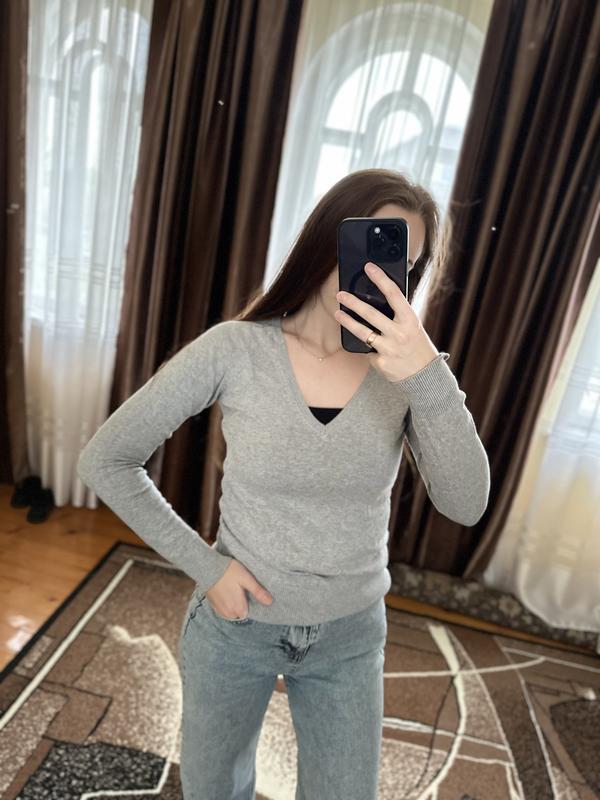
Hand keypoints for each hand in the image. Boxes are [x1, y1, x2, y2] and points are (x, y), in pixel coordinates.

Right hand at [206, 559, 272, 619]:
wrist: (208, 567)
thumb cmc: (230, 571)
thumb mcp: (247, 579)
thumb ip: (258, 592)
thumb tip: (270, 601)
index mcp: (238, 608)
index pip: (247, 613)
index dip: (249, 603)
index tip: (248, 593)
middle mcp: (228, 612)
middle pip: (239, 613)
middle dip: (241, 605)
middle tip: (240, 590)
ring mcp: (219, 609)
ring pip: (230, 612)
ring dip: (233, 605)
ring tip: (233, 590)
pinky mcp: (212, 605)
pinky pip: (222, 609)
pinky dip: (225, 604)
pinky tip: (225, 592)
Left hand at [335, 262, 439, 382]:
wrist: (424, 375)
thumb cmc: (416, 345)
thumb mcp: (412, 326)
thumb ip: (398, 314)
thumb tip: (377, 296)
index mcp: (410, 320)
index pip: (394, 294)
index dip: (380, 279)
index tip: (369, 267)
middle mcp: (400, 333)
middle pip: (371, 314)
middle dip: (353, 302)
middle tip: (340, 294)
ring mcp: (389, 349)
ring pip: (362, 333)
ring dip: (348, 322)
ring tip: (338, 313)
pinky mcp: (381, 362)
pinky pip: (368, 351)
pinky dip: (368, 348)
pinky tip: (372, 348)